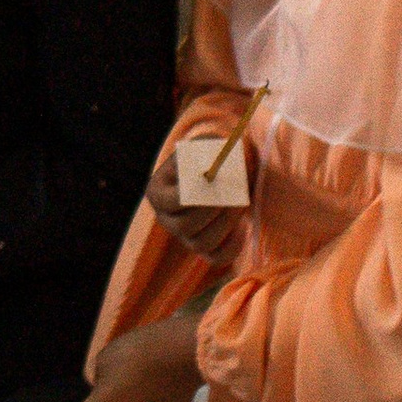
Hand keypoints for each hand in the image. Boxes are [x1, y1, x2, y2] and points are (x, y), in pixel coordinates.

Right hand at [146, 136, 248, 265]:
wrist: (224, 171)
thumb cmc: (213, 154)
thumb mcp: (206, 144)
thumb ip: (209, 149)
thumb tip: (216, 165)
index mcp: (158, 192)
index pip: (170, 201)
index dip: (193, 196)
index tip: (213, 183)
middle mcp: (166, 219)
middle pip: (184, 226)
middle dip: (212, 212)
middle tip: (233, 195)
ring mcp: (184, 237)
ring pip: (202, 244)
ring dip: (225, 225)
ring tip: (241, 204)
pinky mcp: (204, 249)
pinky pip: (217, 258)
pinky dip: (233, 246)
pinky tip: (244, 227)